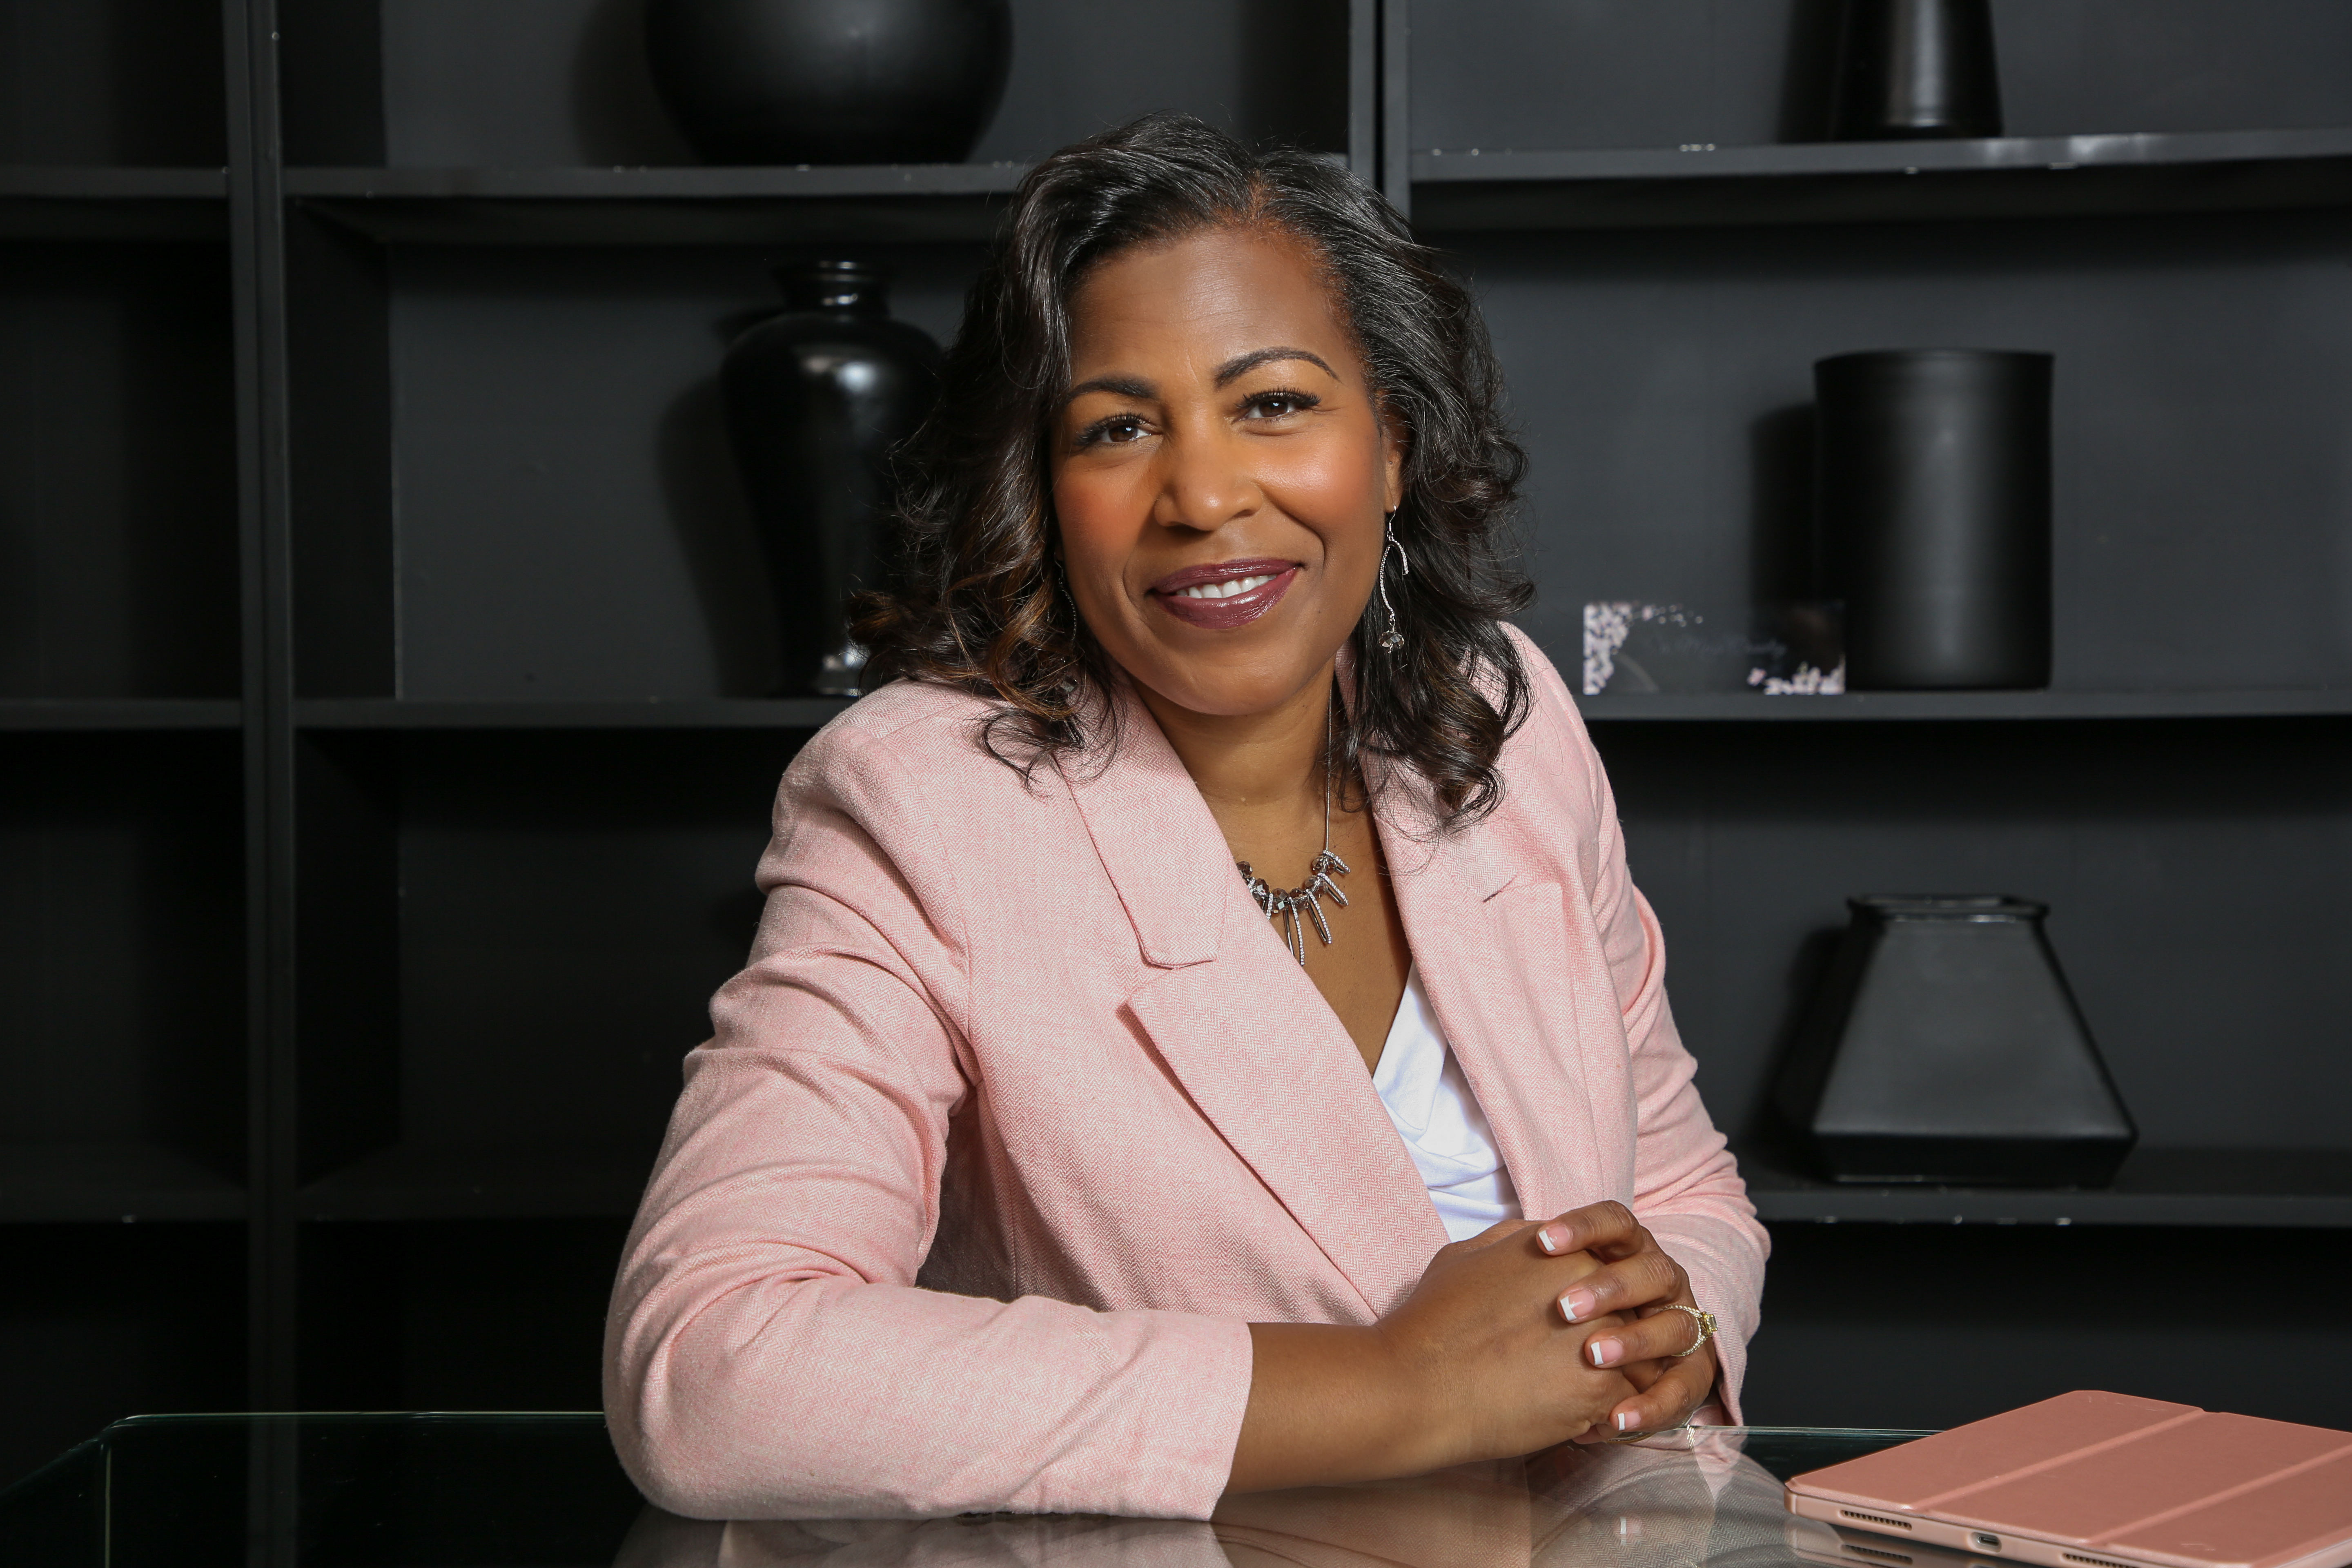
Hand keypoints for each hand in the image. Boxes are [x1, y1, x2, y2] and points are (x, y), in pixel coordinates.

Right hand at [1228, 1219, 1639, 1491]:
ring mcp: (1604, 1339)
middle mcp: (1595, 1289)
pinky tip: (1572, 1416)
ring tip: (1585, 1392)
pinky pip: (1628, 1401)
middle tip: (1587, 1360)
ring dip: (1620, 1375)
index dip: (1601, 1297)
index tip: (1580, 1320)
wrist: (1418, 1384)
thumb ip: (1513, 1239)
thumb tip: (1537, 1236)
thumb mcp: (1467, 1254)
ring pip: (1639, 1359)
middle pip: (1634, 1312)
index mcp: (1567, 1251)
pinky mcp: (1601, 1390)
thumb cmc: (1433, 1320)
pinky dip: (1608, 1412)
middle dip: (1619, 1337)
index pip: (1613, 1269)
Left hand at [1533, 1201, 1720, 1437]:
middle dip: (1611, 1287)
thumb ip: (1525, 1254)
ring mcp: (1679, 1327)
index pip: (1615, 1223)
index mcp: (1626, 1251)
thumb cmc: (1545, 1323)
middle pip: (1651, 1271)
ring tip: (1592, 1357)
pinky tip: (1616, 1419)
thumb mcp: (1531, 1282)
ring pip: (1676, 1327)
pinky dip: (1651, 1405)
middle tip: (1565, 1308)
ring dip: (1636, 1342)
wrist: (1573, 1374)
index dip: (1584, 1228)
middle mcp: (1660, 1283)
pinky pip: (1681, 1389)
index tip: (1542, 1243)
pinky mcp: (1688, 1377)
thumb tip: (1513, 1237)